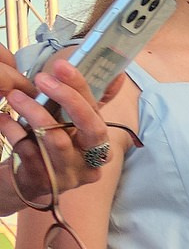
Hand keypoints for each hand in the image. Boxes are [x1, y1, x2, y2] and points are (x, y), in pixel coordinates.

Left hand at [0, 59, 111, 211]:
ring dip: (33, 111)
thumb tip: (117, 75)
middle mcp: (91, 161)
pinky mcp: (46, 182)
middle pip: (89, 128)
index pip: (96, 113)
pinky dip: (13, 130)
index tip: (60, 66)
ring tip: (14, 96)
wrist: (29, 181)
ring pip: (56, 139)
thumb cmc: (52, 146)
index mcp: (99, 143)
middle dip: (66, 99)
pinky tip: (4, 120)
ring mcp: (70, 175)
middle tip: (41, 79)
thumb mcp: (71, 125)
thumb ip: (90, 102)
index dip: (80, 88)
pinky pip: (29, 150)